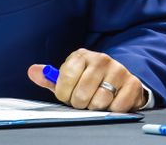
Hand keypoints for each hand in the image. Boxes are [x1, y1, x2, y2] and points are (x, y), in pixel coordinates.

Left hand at [28, 49, 145, 112]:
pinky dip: (113, 110)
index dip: (64, 93)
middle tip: (84, 100)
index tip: (67, 95)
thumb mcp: (69, 78)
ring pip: (99, 102)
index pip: (65, 79)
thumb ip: (49, 78)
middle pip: (81, 94)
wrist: (119, 81)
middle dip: (80, 103)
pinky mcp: (133, 83)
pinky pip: (117, 106)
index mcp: (81, 55)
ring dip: (96, 107)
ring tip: (97, 101)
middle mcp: (100, 59)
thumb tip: (32, 71)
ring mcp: (118, 69)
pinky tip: (112, 102)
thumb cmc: (88, 81)